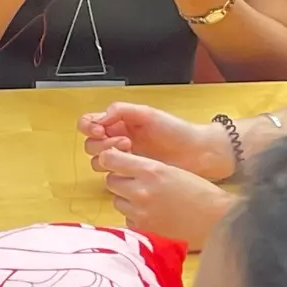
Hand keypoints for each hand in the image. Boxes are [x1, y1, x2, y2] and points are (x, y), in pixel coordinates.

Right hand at [80, 101, 235, 179]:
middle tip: (125, 141)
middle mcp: (117, 140)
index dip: (90, 126)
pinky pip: (112, 176)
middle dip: (102, 142)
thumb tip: (99, 118)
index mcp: (119, 122)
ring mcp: (124, 159)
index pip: (89, 123)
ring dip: (109, 156)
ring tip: (131, 150)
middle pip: (90, 144)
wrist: (198, 153)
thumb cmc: (176, 131)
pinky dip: (116, 170)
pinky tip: (133, 164)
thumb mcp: (148, 114)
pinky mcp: (131, 175)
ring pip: (98, 161)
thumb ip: (121, 111)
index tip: (100, 129)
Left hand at [94, 148, 233, 245]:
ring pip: (117, 200)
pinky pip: (127, 218)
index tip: (115, 160)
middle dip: (120, 180)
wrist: (215, 217)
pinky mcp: (144, 228)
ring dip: (126, 198)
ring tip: (145, 198)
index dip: (111, 158)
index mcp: (150, 170)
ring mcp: (140, 211)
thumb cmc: (198, 190)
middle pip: (111, 181)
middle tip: (134, 181)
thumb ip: (145, 167)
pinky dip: (134, 215)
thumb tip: (123, 165)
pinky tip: (151, 212)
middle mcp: (140, 190)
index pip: (110, 159)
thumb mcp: (171, 170)